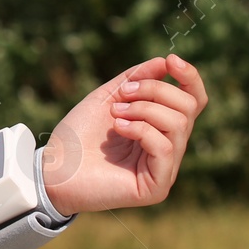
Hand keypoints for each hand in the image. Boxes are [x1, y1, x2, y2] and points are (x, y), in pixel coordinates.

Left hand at [40, 53, 208, 213]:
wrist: (53, 168)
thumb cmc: (78, 134)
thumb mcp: (108, 97)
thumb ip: (136, 79)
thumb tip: (166, 62)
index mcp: (161, 127)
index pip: (194, 101)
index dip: (190, 77)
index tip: (171, 61)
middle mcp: (169, 148)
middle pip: (188, 107)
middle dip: (156, 90)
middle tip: (122, 95)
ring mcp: (165, 169)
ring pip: (178, 124)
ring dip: (144, 109)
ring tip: (116, 114)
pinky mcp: (156, 187)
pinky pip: (165, 147)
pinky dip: (141, 130)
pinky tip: (118, 128)